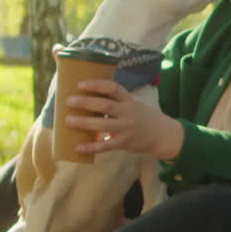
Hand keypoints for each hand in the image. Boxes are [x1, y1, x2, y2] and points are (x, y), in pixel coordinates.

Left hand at [64, 79, 184, 159]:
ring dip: (84, 122)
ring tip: (68, 120)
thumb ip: (116, 101)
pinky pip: (105, 146)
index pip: (112, 88)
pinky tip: (78, 147)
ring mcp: (126, 128)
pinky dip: (91, 147)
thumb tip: (89, 97)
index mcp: (128, 100)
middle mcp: (127, 113)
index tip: (80, 84)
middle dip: (85, 102)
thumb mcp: (134, 104)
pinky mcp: (124, 143)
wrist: (162, 135)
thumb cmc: (143, 117)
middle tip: (69, 101)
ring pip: (102, 125)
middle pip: (105, 105)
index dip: (96, 85)